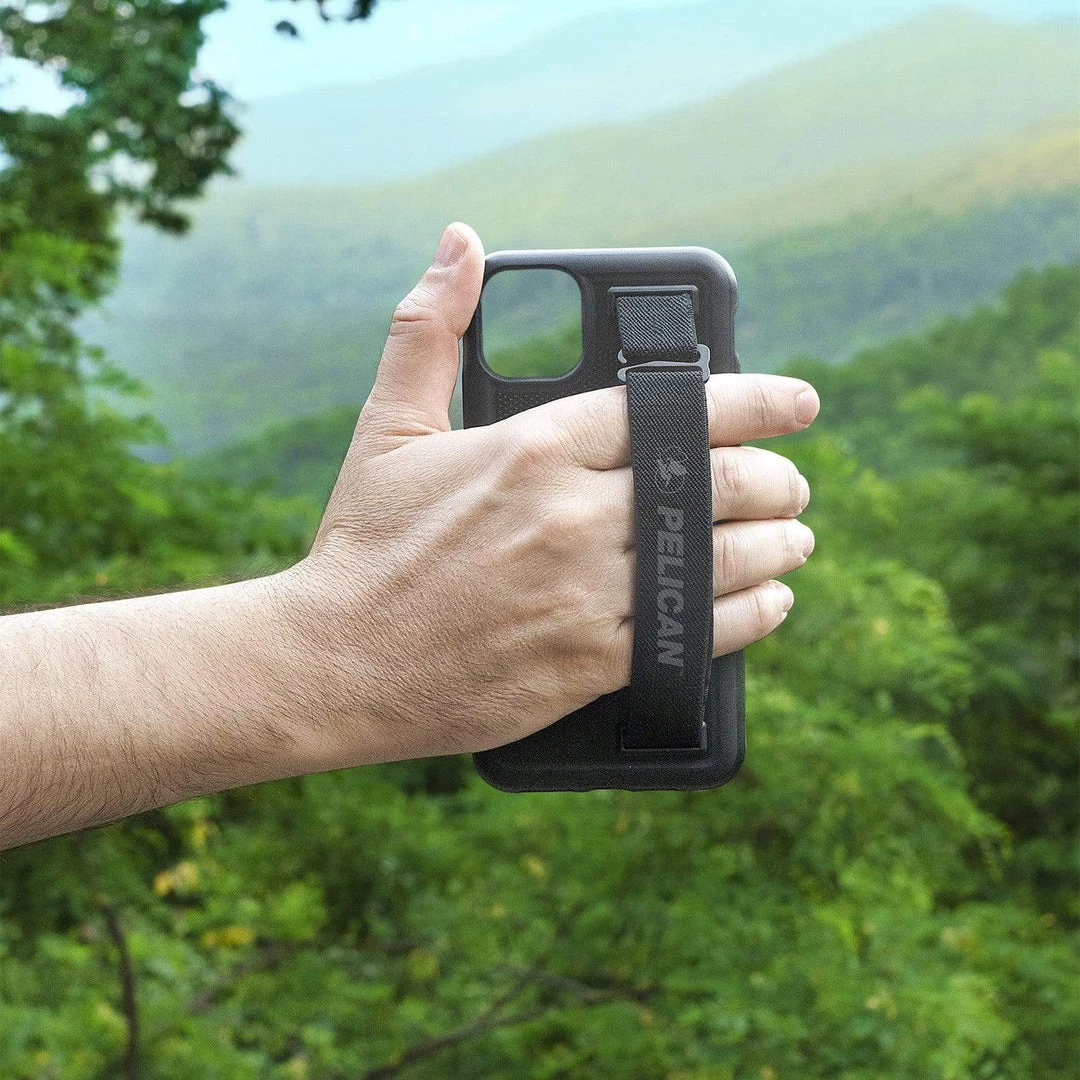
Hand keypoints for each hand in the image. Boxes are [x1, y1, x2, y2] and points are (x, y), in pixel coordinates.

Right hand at [275, 223, 818, 765]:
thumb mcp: (389, 427)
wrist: (335, 663)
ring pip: (720, 560)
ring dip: (778, 544)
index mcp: (531, 447)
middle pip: (714, 484)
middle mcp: (570, 515)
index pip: (671, 410)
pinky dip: (751, 616)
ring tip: (796, 537)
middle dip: (775, 480)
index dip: (753, 401)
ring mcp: (586, 593)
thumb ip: (429, 331)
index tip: (799, 401)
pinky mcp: (592, 663)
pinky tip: (769, 604)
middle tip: (794, 482)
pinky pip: (700, 637)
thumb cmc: (364, 545)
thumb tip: (461, 244)